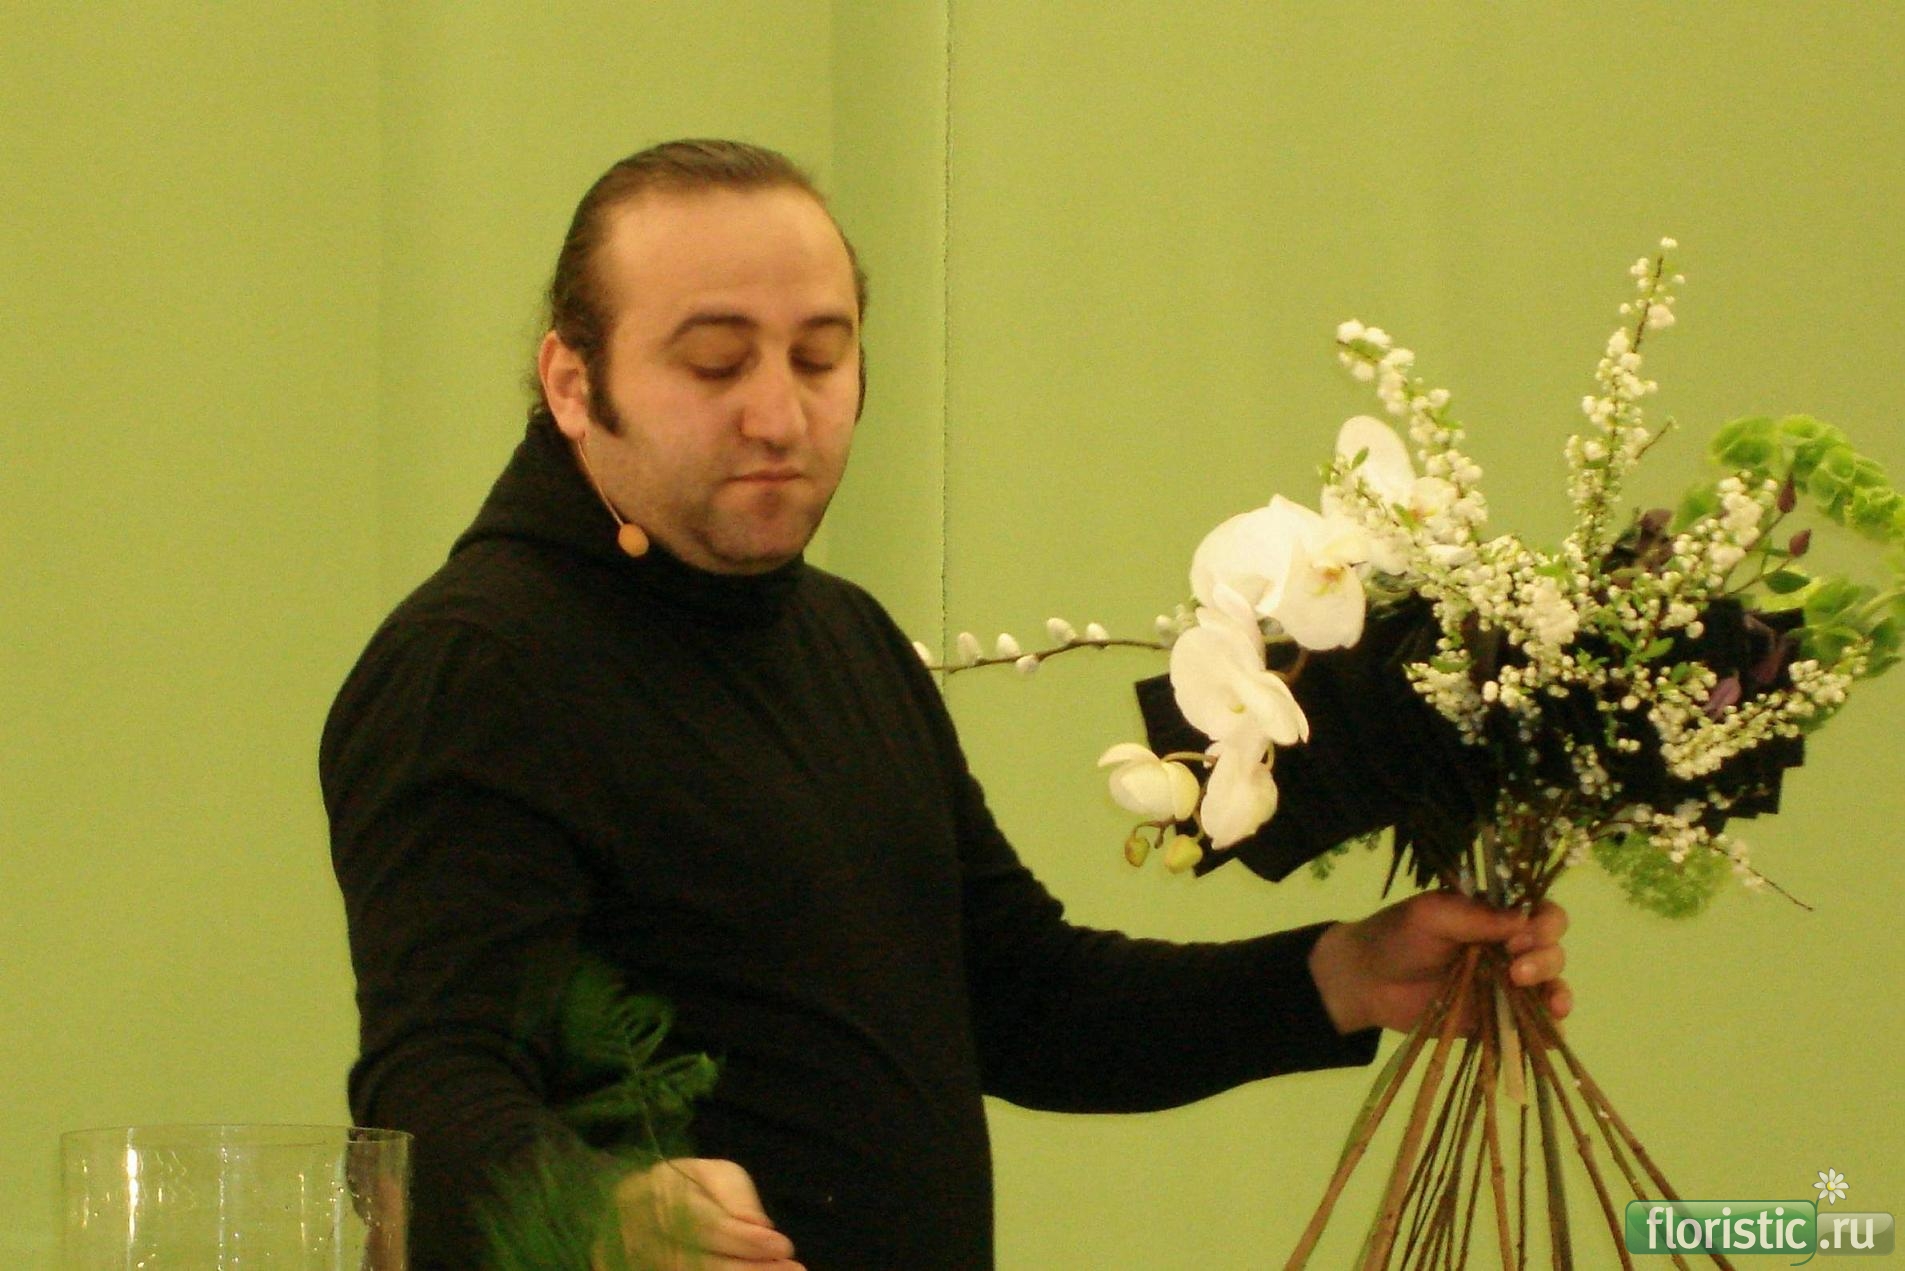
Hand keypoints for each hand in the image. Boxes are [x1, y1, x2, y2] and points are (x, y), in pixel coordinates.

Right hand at [598, 1158, 803, 1270]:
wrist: (637, 1208)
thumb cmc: (685, 1187)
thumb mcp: (713, 1174)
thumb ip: (735, 1197)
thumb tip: (759, 1228)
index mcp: (656, 1194)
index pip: (705, 1224)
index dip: (744, 1240)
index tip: (783, 1246)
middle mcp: (641, 1234)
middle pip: (699, 1262)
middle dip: (749, 1269)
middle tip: (792, 1270)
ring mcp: (641, 1261)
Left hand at [1307, 892, 1570, 1035]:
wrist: (1367, 982)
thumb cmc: (1396, 937)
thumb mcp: (1429, 915)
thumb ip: (1473, 916)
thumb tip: (1523, 919)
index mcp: (1496, 916)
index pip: (1541, 914)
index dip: (1544, 925)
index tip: (1519, 939)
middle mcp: (1510, 949)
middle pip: (1552, 950)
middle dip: (1545, 960)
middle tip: (1516, 971)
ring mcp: (1507, 986)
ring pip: (1550, 987)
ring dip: (1557, 993)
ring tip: (1551, 1005)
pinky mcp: (1498, 1018)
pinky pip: (1532, 1025)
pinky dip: (1548, 1031)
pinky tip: (1550, 1036)